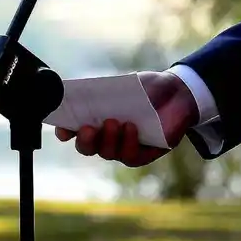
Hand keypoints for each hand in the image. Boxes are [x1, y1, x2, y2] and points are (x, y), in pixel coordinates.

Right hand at [53, 70, 197, 167]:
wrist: (178, 92)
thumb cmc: (146, 89)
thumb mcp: (124, 85)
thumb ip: (104, 92)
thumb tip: (81, 95)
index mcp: (96, 120)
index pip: (73, 131)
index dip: (64, 131)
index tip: (62, 128)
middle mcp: (107, 138)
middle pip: (87, 147)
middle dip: (84, 140)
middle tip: (87, 128)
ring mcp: (125, 148)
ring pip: (108, 152)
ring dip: (107, 139)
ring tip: (112, 122)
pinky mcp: (145, 154)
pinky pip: (132, 156)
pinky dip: (128, 142)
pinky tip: (131, 127)